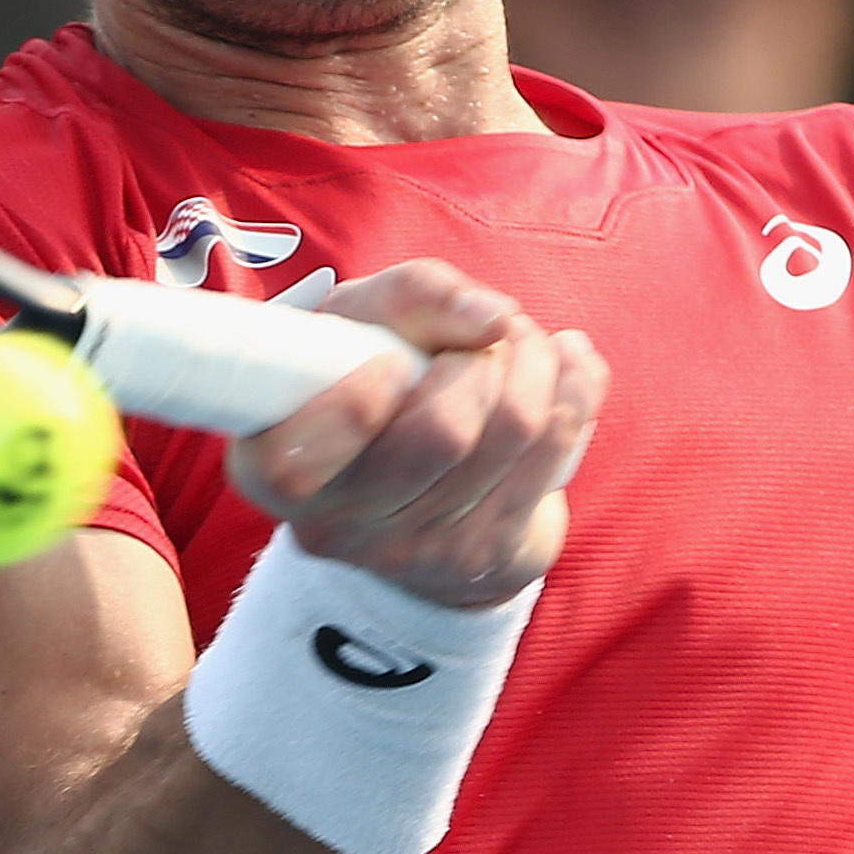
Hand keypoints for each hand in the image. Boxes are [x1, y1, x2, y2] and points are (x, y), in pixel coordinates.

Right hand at [226, 261, 608, 609]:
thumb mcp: (361, 323)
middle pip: (441, 433)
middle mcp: (340, 527)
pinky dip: (576, 386)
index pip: (299, 464)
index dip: (356, 406)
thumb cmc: (374, 378)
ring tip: (521, 342)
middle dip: (479, 359)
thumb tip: (491, 318)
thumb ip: (413, 297)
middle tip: (481, 339)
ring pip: (515, 433)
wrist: (420, 487)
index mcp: (277, 470)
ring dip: (534, 360)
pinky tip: (564, 365)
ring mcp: (420, 552)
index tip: (390, 366)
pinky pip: (561, 450)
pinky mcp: (491, 556)